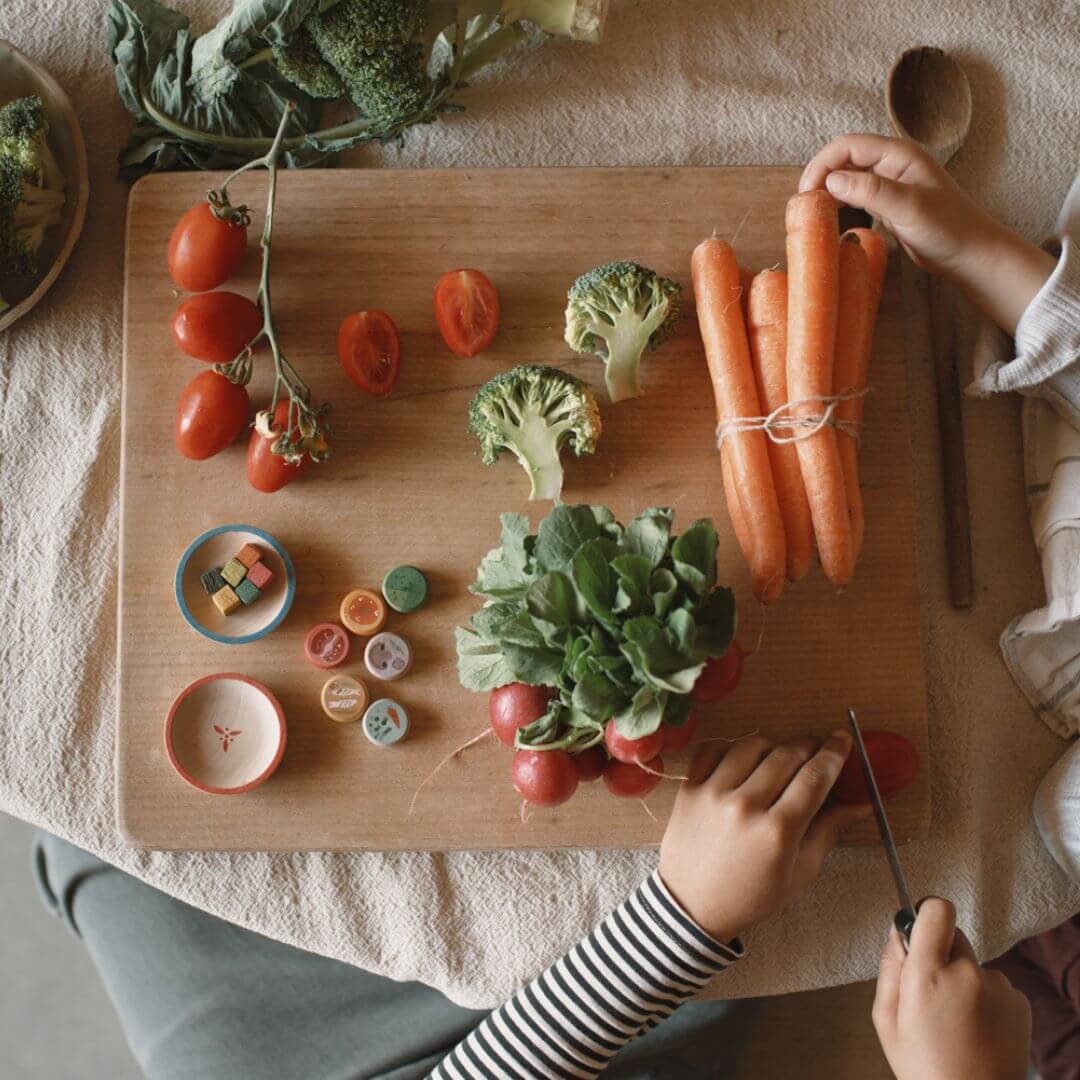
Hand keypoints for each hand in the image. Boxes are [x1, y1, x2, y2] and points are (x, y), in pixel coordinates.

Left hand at [659, 731, 869, 942]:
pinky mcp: (689, 788)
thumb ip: (829, 830)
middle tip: (818, 747)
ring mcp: (713, 794)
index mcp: (777, 831)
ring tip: (782, 755)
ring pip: (751, 744)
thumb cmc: (751, 896)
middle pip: (786, 754)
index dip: (834, 752)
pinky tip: (744, 757)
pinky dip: (732, 745)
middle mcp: (744, 806)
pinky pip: (713, 748)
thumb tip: (861, 803)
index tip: (842, 739)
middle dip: (809, 745)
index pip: (814, 776)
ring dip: (774, 744)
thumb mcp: (800, 872)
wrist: (693, 906)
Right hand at [800, 133, 1054, 331]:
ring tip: (813, 213)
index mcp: (898, 154)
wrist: (969, 253)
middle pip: (844, 159)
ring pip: (848, 177)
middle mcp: (892, 163)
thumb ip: (870, 190)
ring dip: (828, 190)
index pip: (847, 146)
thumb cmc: (946, 228)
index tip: (805, 193)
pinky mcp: (888, 203)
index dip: (822, 164)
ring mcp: (890, 183)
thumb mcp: (907, 207)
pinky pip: (856, 195)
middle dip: (821, 176)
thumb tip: (831, 180)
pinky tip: (833, 219)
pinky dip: (840, 203)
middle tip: (804, 206)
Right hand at [872, 898, 1030, 1079]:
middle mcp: (968, 974)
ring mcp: (999, 988)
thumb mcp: (886, 1019)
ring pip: (973, 963)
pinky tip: (976, 1028)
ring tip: (957, 1020)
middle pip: (952, 935)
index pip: (936, 910)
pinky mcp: (1019, 1002)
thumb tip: (898, 930)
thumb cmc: (926, 1068)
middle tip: (932, 992)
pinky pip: (994, 984)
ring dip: (964, 980)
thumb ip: (889, 966)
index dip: (926, 913)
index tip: (920, 928)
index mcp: (929, 976)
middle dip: (940, 955)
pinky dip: (985, 998)